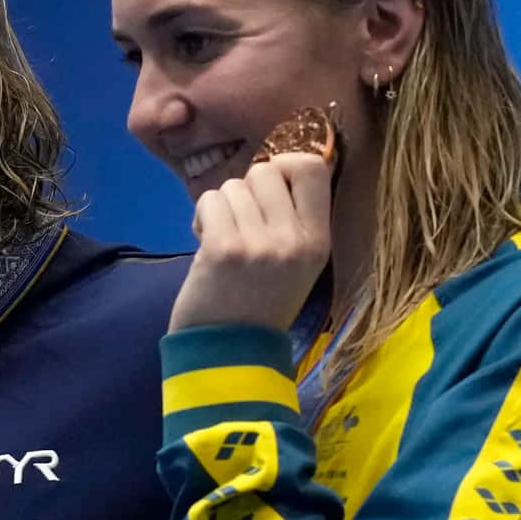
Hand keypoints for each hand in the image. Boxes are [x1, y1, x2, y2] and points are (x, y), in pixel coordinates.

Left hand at [169, 153, 332, 332]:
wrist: (230, 353)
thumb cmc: (260, 305)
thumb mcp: (297, 265)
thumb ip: (294, 219)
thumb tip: (277, 168)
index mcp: (319, 240)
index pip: (312, 167)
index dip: (284, 166)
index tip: (268, 190)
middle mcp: (295, 239)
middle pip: (266, 171)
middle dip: (246, 190)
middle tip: (240, 222)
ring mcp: (260, 243)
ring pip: (233, 186)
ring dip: (221, 208)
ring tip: (223, 240)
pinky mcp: (224, 248)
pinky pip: (210, 201)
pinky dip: (202, 217)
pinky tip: (205, 243)